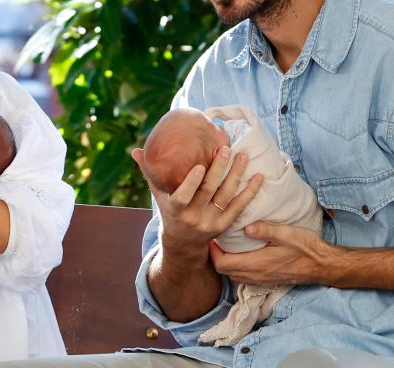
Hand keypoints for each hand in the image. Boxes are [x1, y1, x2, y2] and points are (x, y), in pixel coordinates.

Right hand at [131, 146, 263, 254]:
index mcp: (177, 210)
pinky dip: (249, 192)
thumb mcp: (158, 196)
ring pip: (226, 197)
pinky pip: (239, 208)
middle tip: (225, 149)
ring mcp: (211, 222)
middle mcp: (194, 218)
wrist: (183, 245)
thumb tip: (135, 151)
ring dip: (236, 176)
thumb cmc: (169, 212)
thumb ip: (150, 173)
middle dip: (218, 169)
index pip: (183, 197)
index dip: (191, 183)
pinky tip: (258, 177)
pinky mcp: (224, 226)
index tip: (199, 165)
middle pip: (209, 192)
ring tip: (243, 156)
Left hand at [209, 221, 334, 285]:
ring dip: (226, 262)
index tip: (213, 236)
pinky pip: (243, 277)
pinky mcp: (267, 280)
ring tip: (225, 245)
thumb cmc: (306, 247)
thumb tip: (245, 227)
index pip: (222, 264)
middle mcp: (255, 275)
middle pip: (224, 271)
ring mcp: (261, 280)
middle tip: (216, 239)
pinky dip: (236, 267)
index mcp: (256, 264)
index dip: (212, 251)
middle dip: (216, 256)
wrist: (322, 265)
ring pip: (232, 275)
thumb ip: (265, 230)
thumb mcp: (287, 234)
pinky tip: (241, 254)